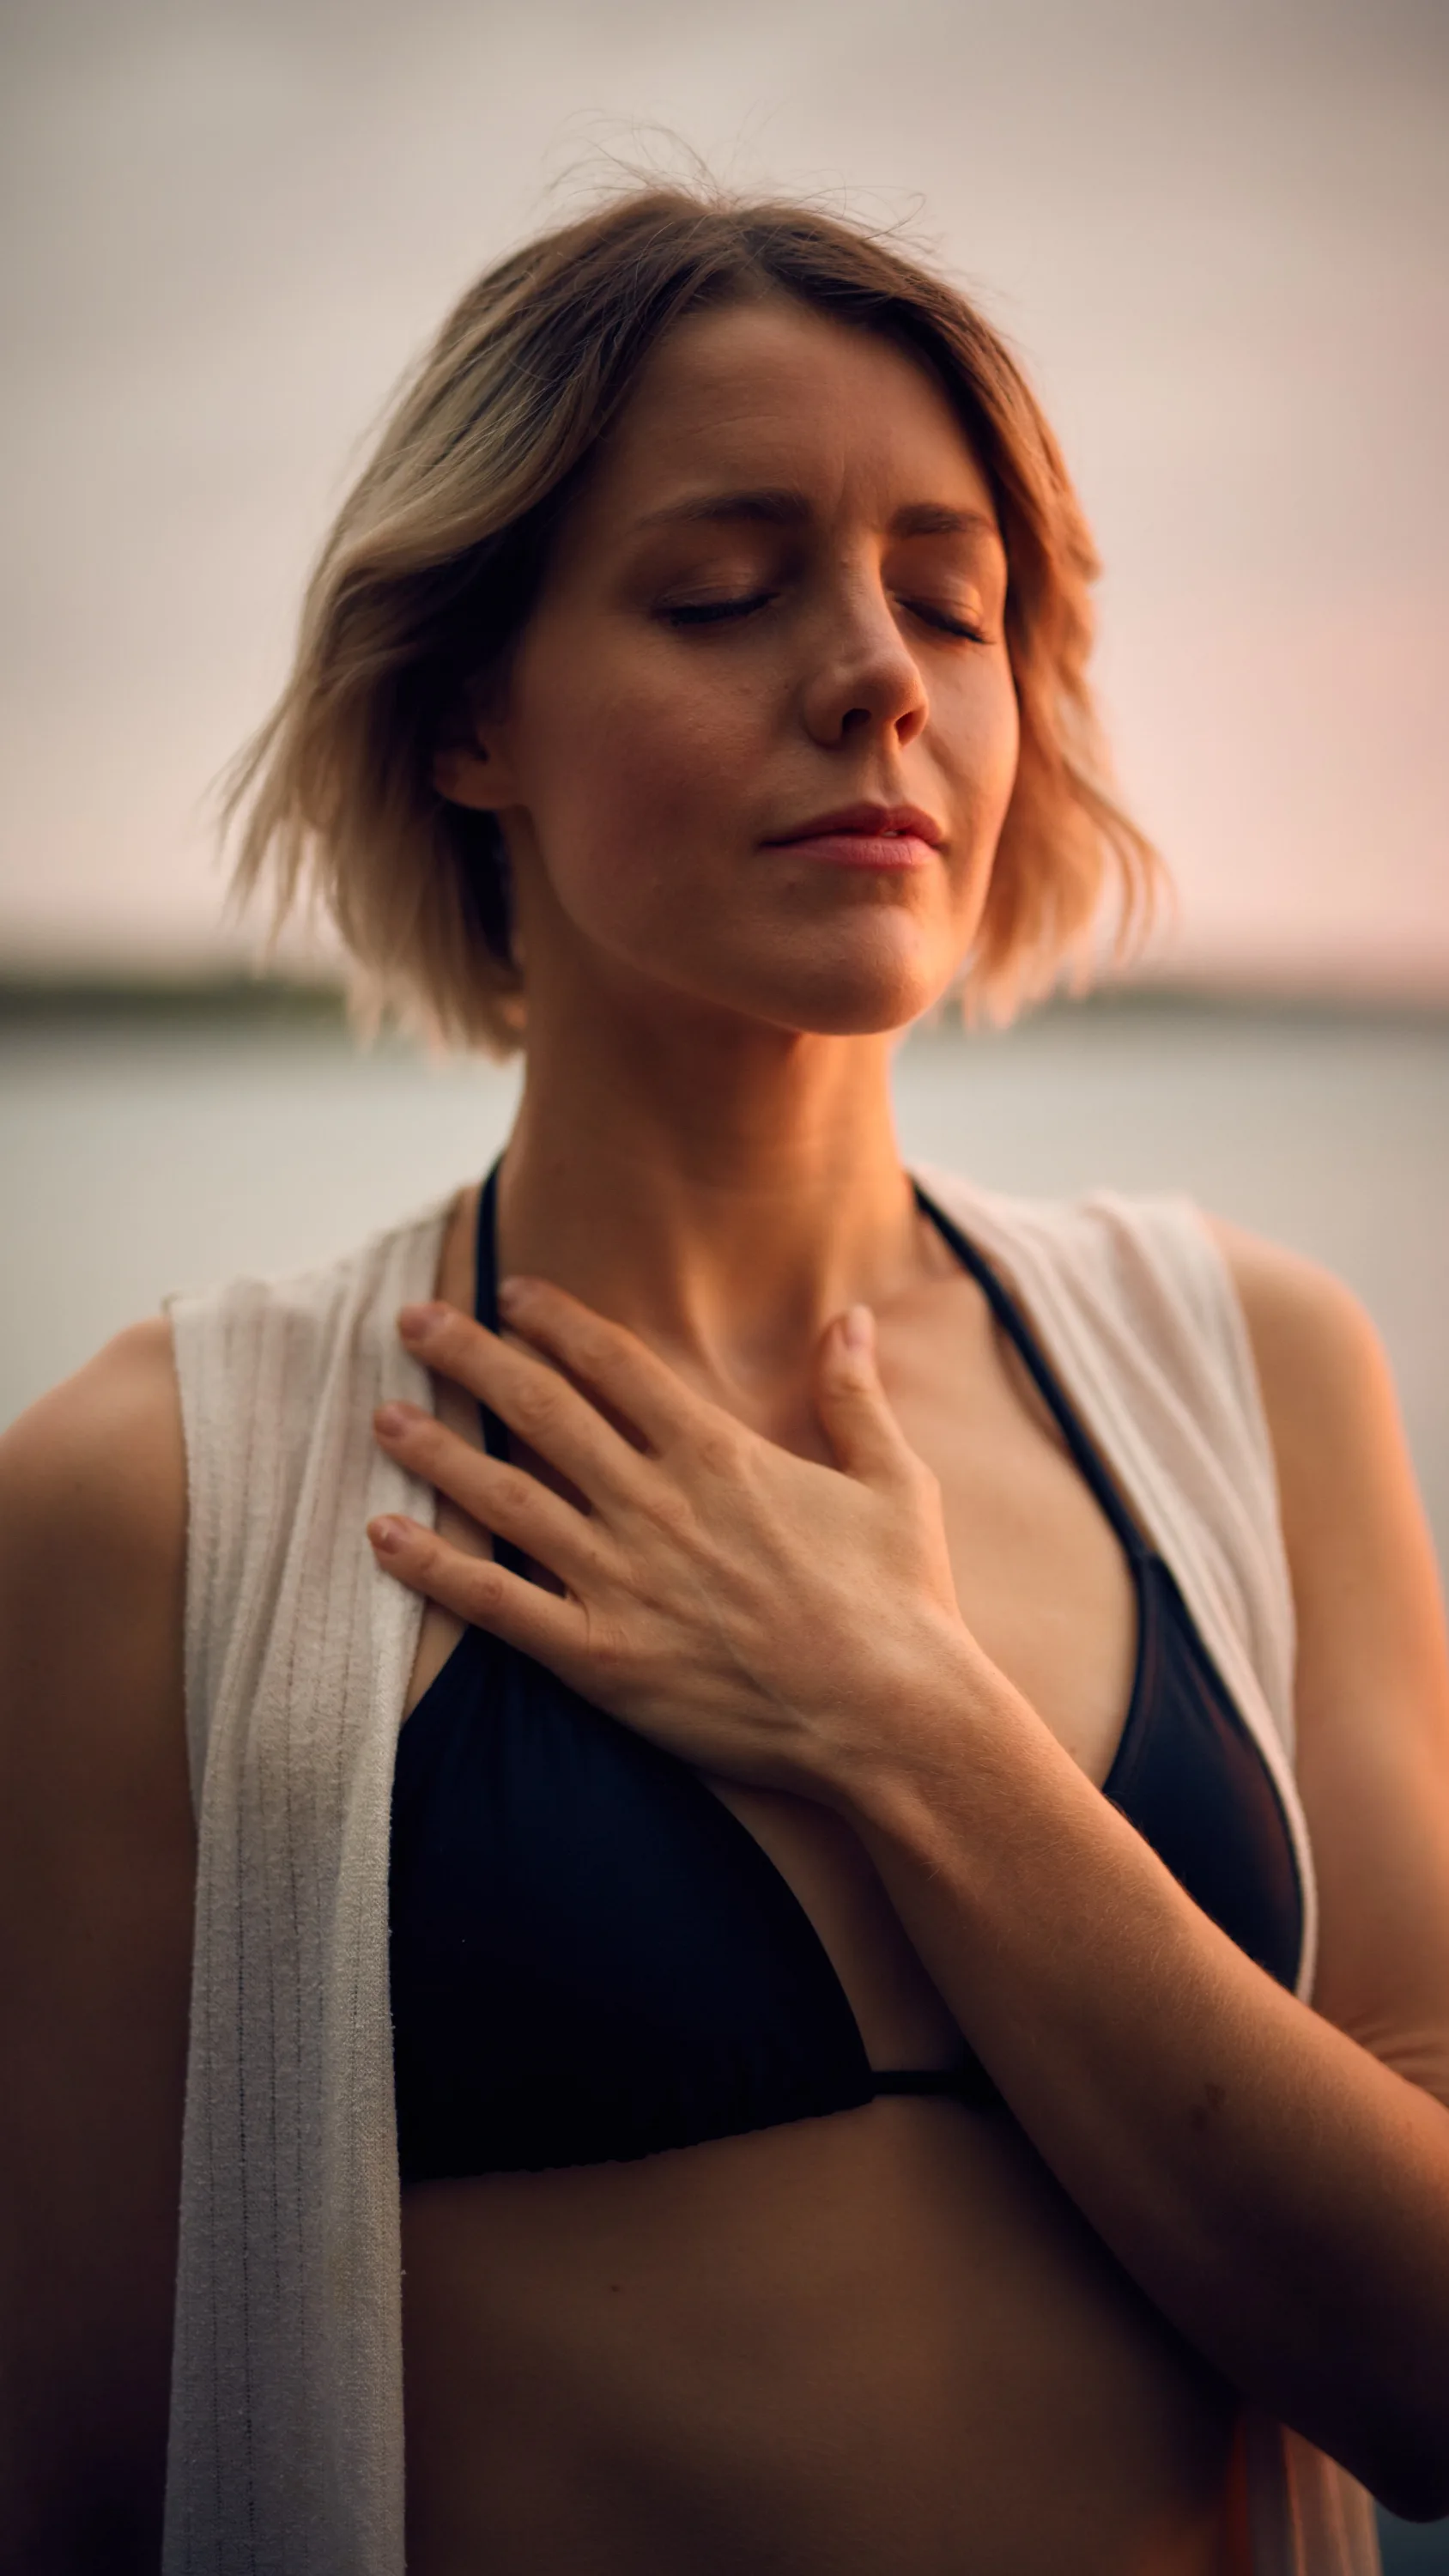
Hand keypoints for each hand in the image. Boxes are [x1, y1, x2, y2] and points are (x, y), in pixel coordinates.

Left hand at [368, 1279, 977, 1797]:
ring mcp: (621, 1580)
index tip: (510, 1292)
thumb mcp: (893, 1481)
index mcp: (717, 1455)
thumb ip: (855, 1394)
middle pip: (540, 1408)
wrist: (892, 1717)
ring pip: (504, 1496)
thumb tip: (851, 1317)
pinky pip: (496, 1604)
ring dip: (435, 1450)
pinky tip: (381, 1536)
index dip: (554, 1321)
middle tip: (413, 1322)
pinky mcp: (600, 1657)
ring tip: (382, 1415)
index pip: (614, 1363)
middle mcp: (655, 1504)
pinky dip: (433, 1568)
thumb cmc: (902, 1603)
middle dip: (470, 1356)